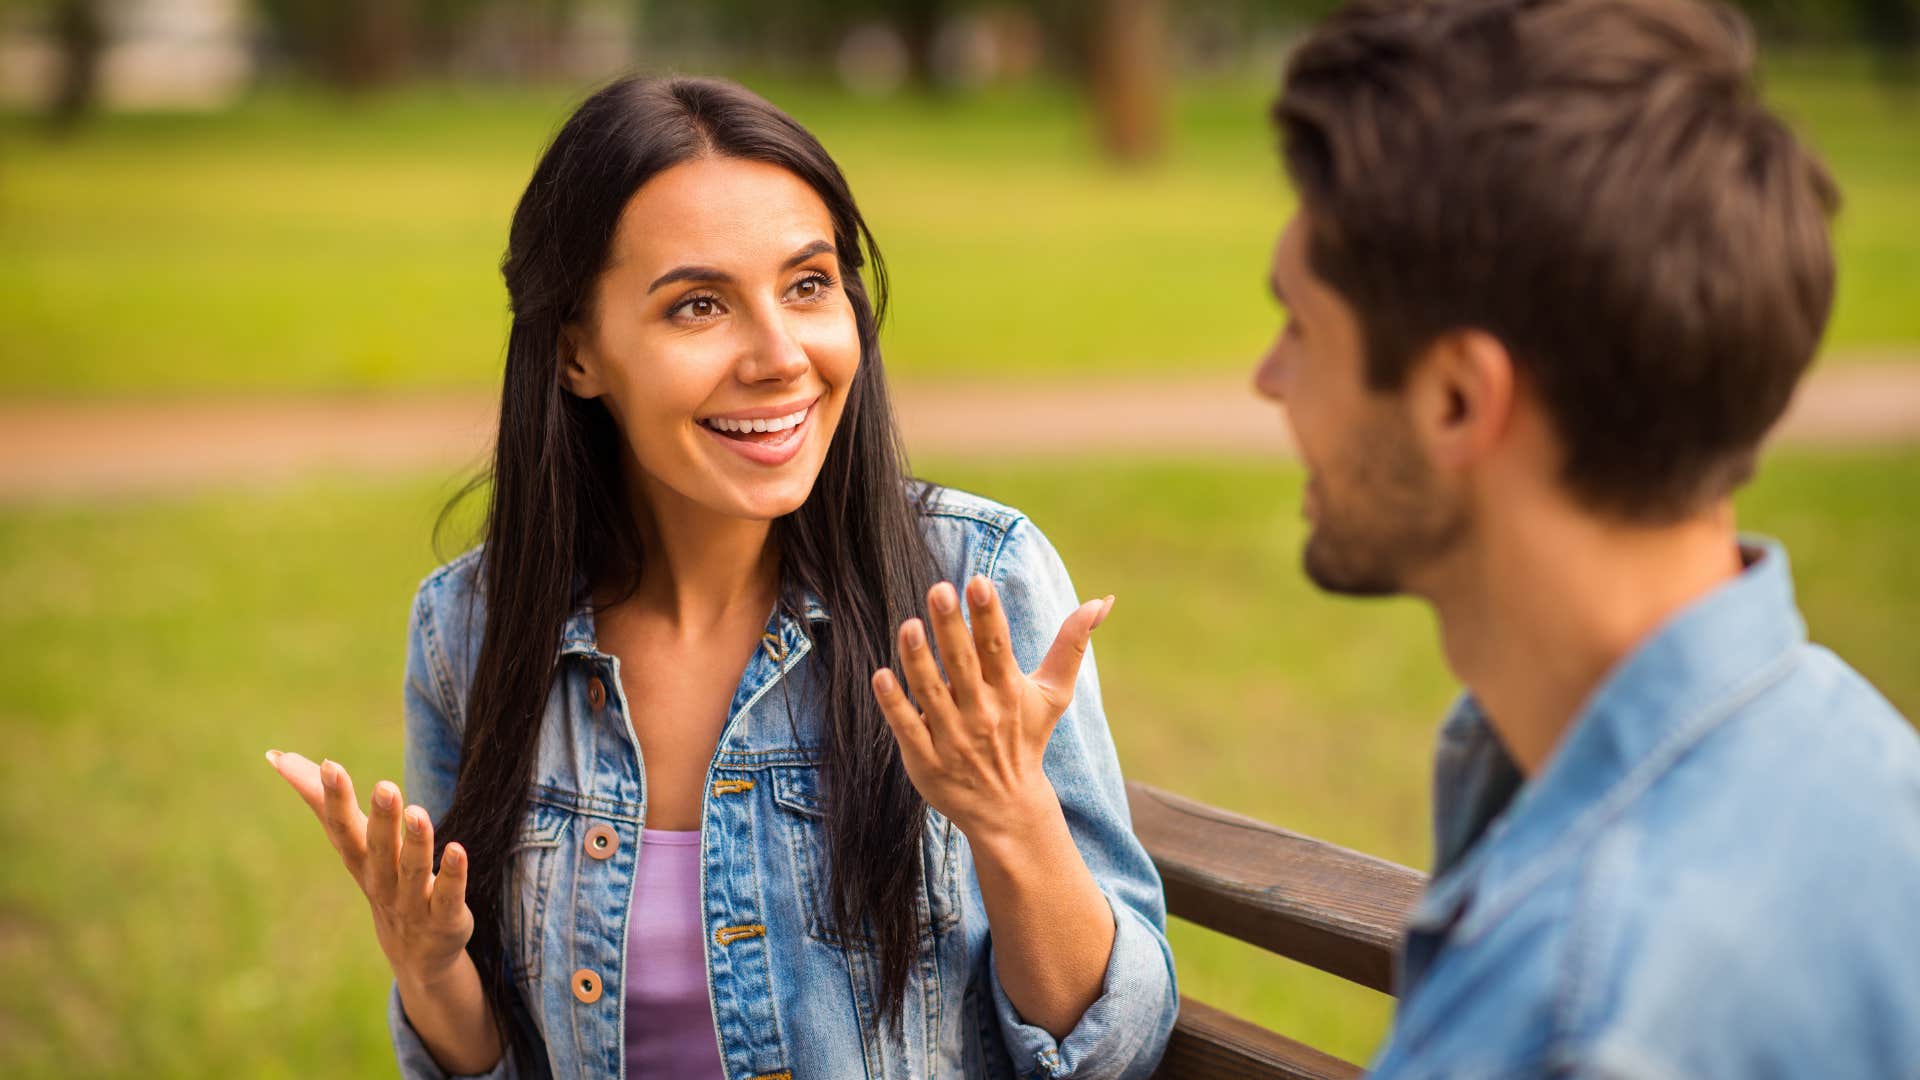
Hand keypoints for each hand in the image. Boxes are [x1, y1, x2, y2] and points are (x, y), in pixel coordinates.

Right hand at [265, 750, 474, 986]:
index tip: (329, 766)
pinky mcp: (444, 918)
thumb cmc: (380, 879)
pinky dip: (452, 875)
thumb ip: (321, 800)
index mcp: (358, 860)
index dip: (334, 799)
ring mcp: (412, 903)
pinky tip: (458, 849)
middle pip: (377, 849)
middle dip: (381, 819)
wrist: (415, 954)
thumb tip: (277, 756)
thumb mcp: (352, 842)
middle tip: (385, 786)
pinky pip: (447, 896)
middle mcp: (381, 881)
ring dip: (415, 843)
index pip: (342, 828)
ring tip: (418, 812)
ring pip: (412, 872)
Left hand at [871, 576, 1113, 842]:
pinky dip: (894, 704)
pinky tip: (880, 676)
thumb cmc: (1027, 739)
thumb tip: (1102, 600)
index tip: (978, 582)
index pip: (997, 647)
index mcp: (1009, 691)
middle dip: (951, 627)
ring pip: (931, 692)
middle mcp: (981, 712)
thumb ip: (1071, 645)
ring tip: (909, 626)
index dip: (988, 615)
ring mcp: (952, 737)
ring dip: (919, 660)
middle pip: (963, 664)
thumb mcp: (1054, 694)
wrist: (1008, 808)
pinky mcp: (926, 759)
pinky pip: (907, 727)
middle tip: (939, 589)